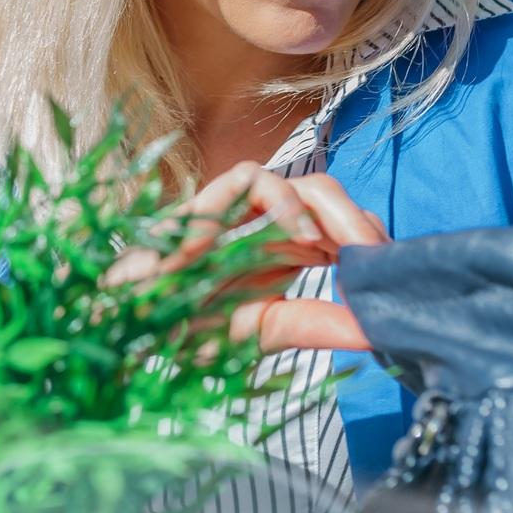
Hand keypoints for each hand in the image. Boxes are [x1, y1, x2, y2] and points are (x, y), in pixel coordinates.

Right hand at [102, 161, 388, 353]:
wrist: (126, 334)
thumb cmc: (187, 330)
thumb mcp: (266, 331)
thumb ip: (319, 325)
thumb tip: (381, 329)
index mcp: (280, 250)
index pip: (337, 225)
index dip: (365, 239)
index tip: (387, 271)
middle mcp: (260, 224)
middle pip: (320, 196)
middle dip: (353, 220)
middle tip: (372, 256)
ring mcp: (230, 211)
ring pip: (288, 178)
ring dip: (318, 207)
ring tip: (333, 247)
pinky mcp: (200, 203)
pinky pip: (242, 180)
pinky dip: (274, 200)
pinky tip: (294, 237)